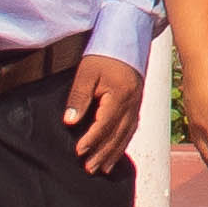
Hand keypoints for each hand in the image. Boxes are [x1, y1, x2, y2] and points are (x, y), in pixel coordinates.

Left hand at [63, 53, 144, 173]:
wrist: (126, 38)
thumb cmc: (104, 53)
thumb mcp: (86, 72)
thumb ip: (78, 97)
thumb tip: (70, 122)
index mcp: (120, 96)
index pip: (104, 124)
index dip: (91, 140)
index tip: (78, 152)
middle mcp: (132, 103)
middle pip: (117, 134)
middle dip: (102, 153)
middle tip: (89, 168)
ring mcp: (137, 104)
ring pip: (126, 134)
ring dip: (113, 153)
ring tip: (102, 168)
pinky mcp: (137, 103)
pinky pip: (132, 128)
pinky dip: (123, 143)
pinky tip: (116, 151)